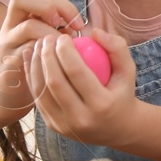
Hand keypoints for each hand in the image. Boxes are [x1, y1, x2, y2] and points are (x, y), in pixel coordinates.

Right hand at [0, 0, 83, 113]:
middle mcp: (12, 25)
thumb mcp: (53, 45)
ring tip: (63, 52)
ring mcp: (7, 42)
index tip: (79, 26)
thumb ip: (67, 34)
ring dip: (53, 36)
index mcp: (26, 17)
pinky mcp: (7, 61)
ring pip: (28, 26)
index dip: (64, 5)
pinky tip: (56, 68)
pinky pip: (27, 53)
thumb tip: (96, 32)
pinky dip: (46, 57)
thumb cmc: (42, 67)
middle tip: (66, 31)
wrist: (11, 94)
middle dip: (50, 9)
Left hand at [29, 29, 137, 145]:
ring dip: (35, 66)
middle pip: (55, 82)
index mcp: (101, 104)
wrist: (117, 129)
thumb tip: (95, 31)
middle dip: (46, 56)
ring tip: (37, 47)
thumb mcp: (129, 70)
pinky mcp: (53, 126)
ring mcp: (64, 125)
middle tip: (46, 38)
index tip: (63, 36)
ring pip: (41, 91)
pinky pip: (38, 99)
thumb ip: (117, 47)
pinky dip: (31, 78)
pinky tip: (32, 61)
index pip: (76, 73)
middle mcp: (81, 118)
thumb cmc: (122, 93)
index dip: (65, 51)